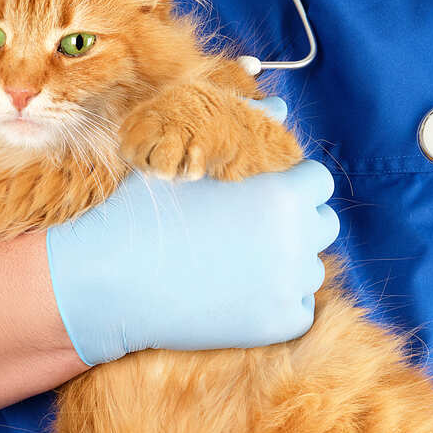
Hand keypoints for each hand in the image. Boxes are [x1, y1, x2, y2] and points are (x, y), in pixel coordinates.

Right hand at [46, 99, 338, 365]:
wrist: (109, 280)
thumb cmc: (144, 210)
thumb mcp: (188, 156)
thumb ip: (242, 126)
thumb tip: (279, 107)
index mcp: (281, 192)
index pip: (319, 182)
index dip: (292, 185)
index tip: (261, 196)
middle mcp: (295, 238)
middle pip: (323, 225)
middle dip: (295, 224)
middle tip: (247, 232)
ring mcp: (288, 285)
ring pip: (309, 269)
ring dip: (284, 265)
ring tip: (235, 264)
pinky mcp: (277, 324)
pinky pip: (297, 310)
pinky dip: (274, 305)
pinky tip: (234, 295)